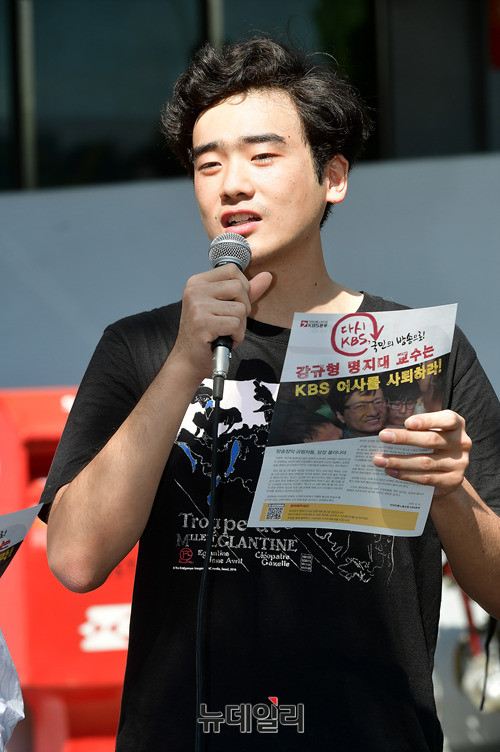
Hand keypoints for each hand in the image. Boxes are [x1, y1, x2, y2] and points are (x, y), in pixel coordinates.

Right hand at [169, 264, 271, 383]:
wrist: (189, 359)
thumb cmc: (207, 334)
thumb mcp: (225, 307)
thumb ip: (246, 291)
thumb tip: (267, 276)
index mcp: (197, 282)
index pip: (232, 269)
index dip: (242, 287)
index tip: (233, 303)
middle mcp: (195, 290)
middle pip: (239, 287)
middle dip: (243, 308)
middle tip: (229, 321)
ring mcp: (197, 306)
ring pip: (240, 309)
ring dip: (240, 325)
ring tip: (225, 332)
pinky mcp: (203, 323)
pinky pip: (236, 324)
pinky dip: (237, 336)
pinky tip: (225, 340)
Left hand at [373, 410, 471, 497]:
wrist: (448, 473)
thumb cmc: (433, 445)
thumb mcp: (431, 432)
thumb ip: (416, 429)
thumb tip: (388, 432)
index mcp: (456, 425)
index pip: (447, 420)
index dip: (427, 420)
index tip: (407, 422)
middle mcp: (462, 443)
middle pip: (431, 440)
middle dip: (404, 438)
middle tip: (383, 436)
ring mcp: (460, 463)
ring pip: (426, 462)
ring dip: (399, 461)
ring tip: (380, 459)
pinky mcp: (454, 481)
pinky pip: (426, 478)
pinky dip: (406, 475)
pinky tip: (391, 471)